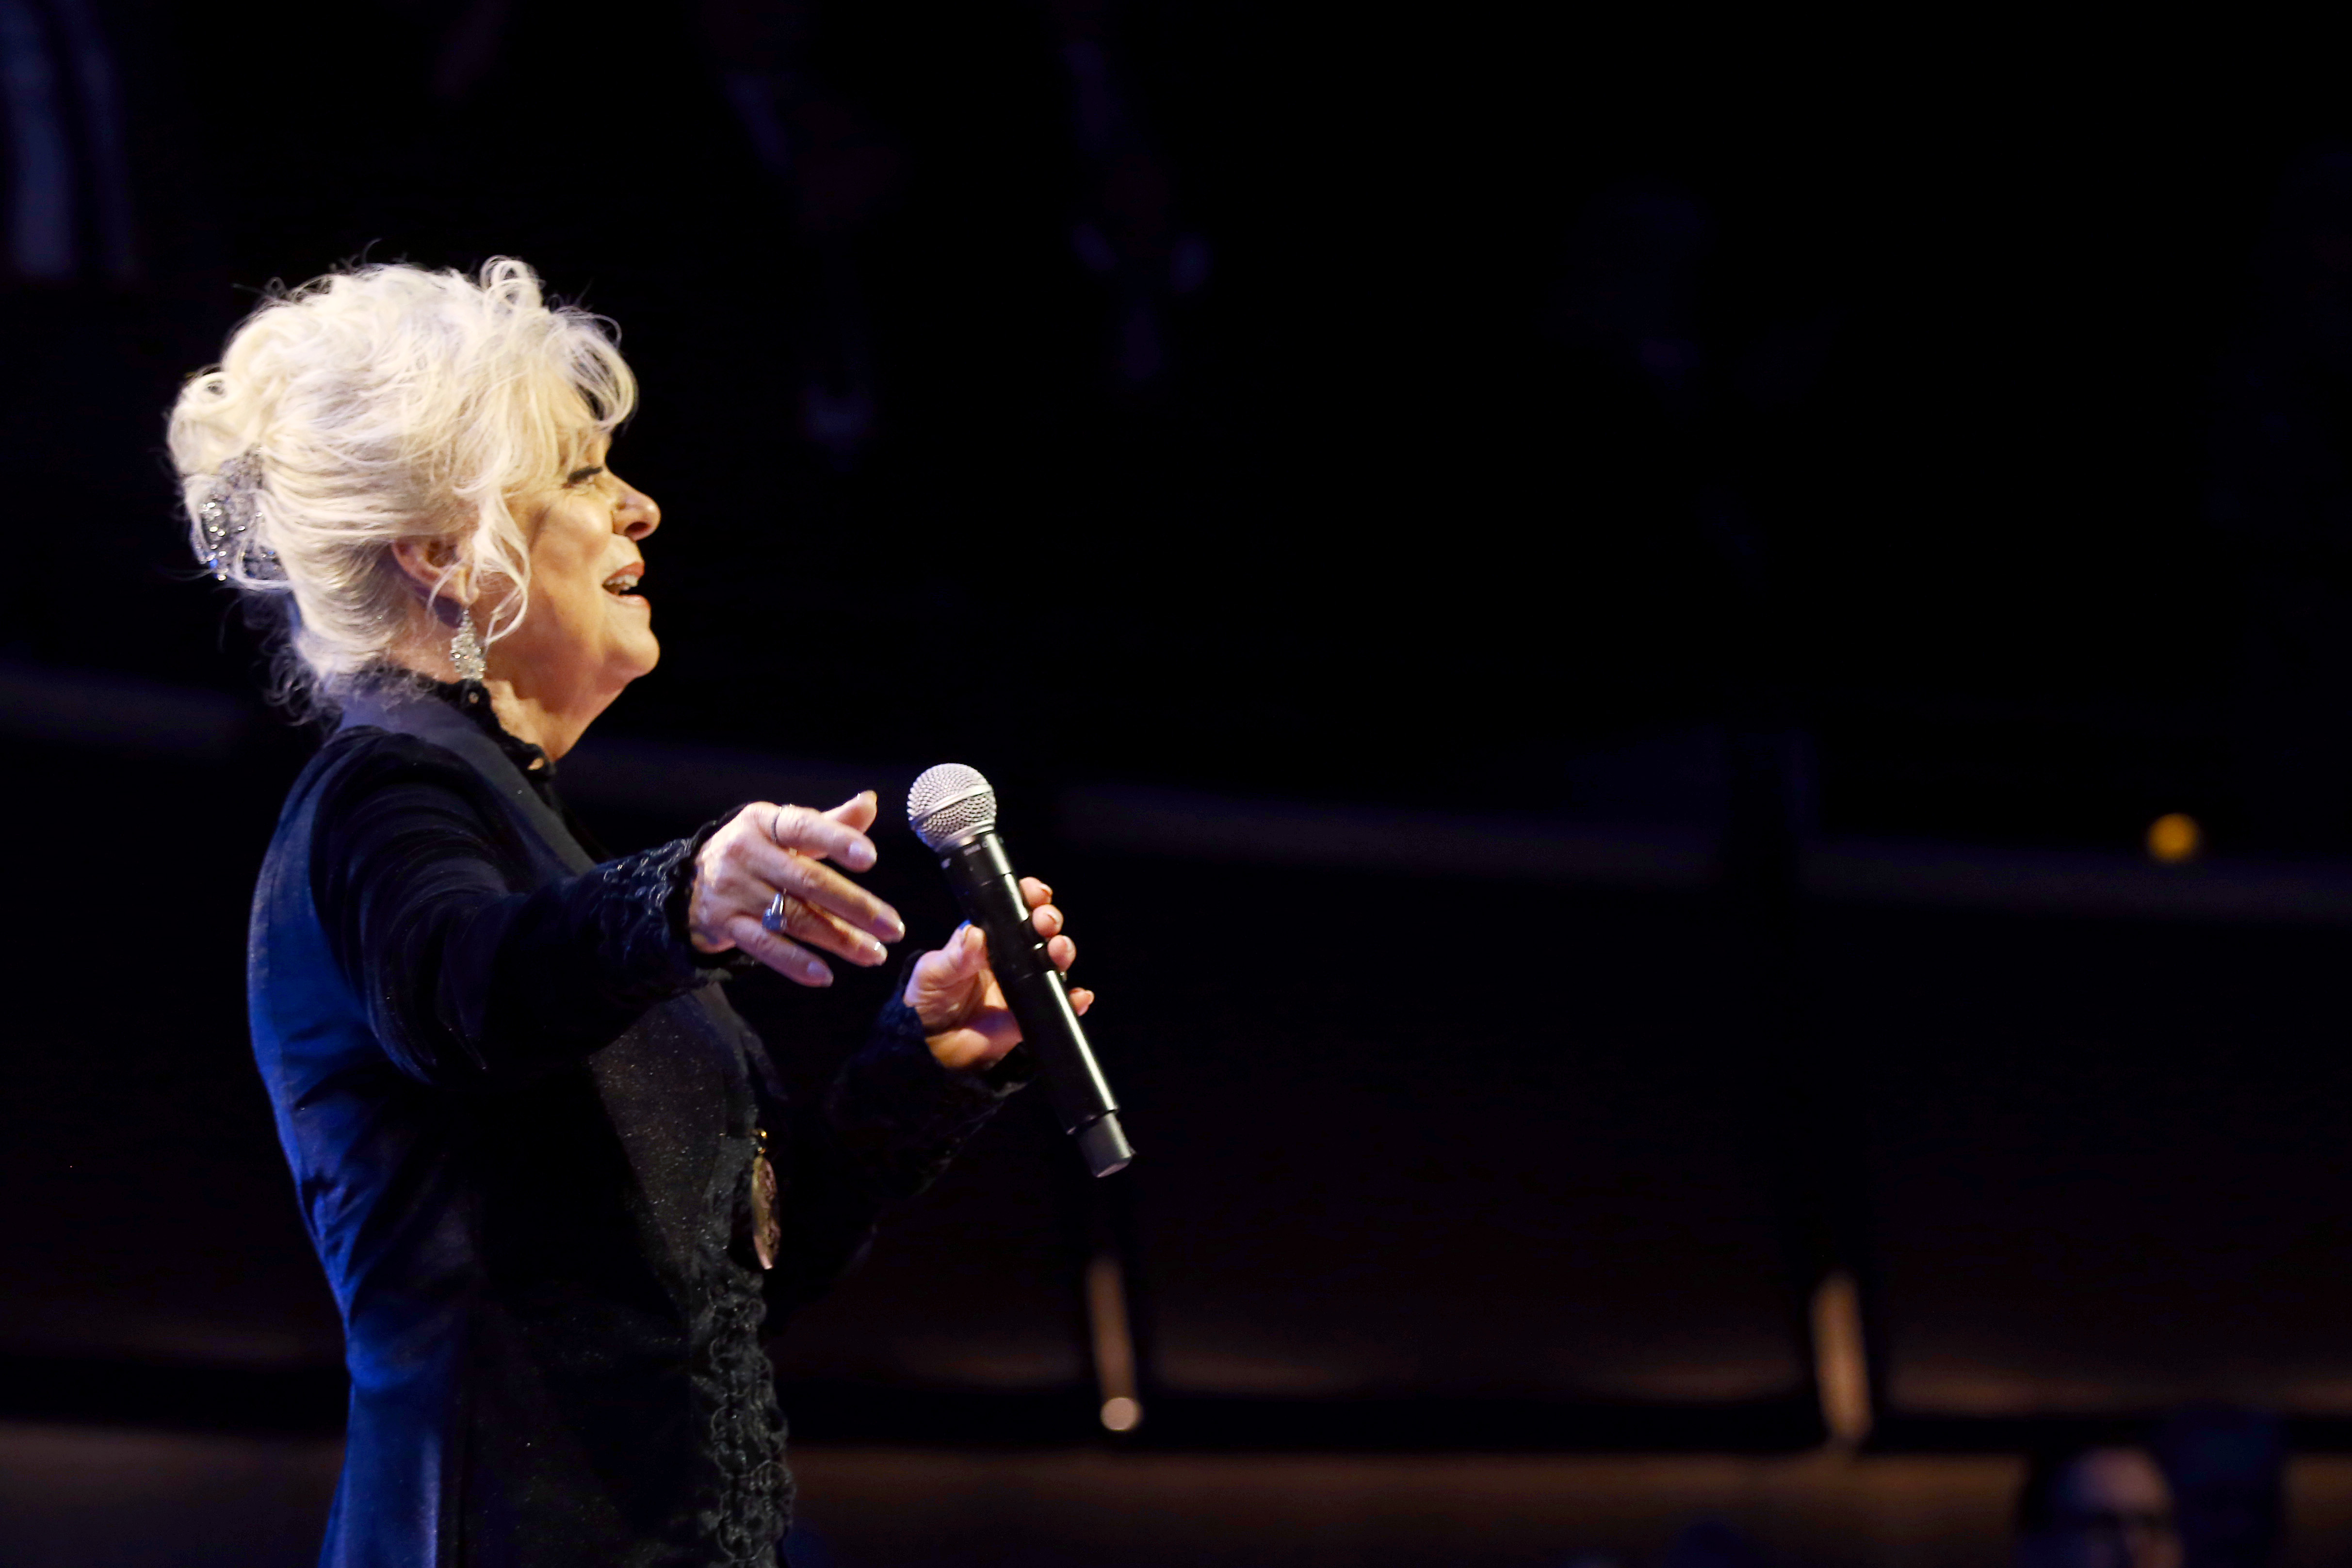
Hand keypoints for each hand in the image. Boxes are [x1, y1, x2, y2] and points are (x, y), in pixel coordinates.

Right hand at [688, 792, 905, 986]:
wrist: (691, 883)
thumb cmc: (757, 852)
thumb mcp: (784, 830)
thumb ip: (830, 822)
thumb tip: (870, 803)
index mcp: (764, 822)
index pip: (804, 827)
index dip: (837, 840)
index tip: (870, 858)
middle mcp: (746, 853)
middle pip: (807, 880)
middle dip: (855, 906)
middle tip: (892, 928)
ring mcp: (734, 891)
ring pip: (793, 917)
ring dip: (838, 939)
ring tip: (873, 954)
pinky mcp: (725, 924)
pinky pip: (764, 946)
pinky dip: (795, 963)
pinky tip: (824, 975)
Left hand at [905, 877, 1093, 1070]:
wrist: (930, 1048)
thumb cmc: (927, 1000)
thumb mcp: (933, 972)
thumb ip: (955, 955)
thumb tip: (975, 934)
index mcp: (987, 940)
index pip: (1012, 911)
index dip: (1029, 897)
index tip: (1035, 893)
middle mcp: (1009, 958)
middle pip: (1040, 932)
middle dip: (1049, 920)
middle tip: (1045, 922)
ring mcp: (1023, 986)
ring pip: (1053, 963)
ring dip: (1063, 952)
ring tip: (1058, 951)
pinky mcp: (1030, 1014)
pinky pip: (1059, 1005)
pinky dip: (1074, 1001)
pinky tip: (1080, 996)